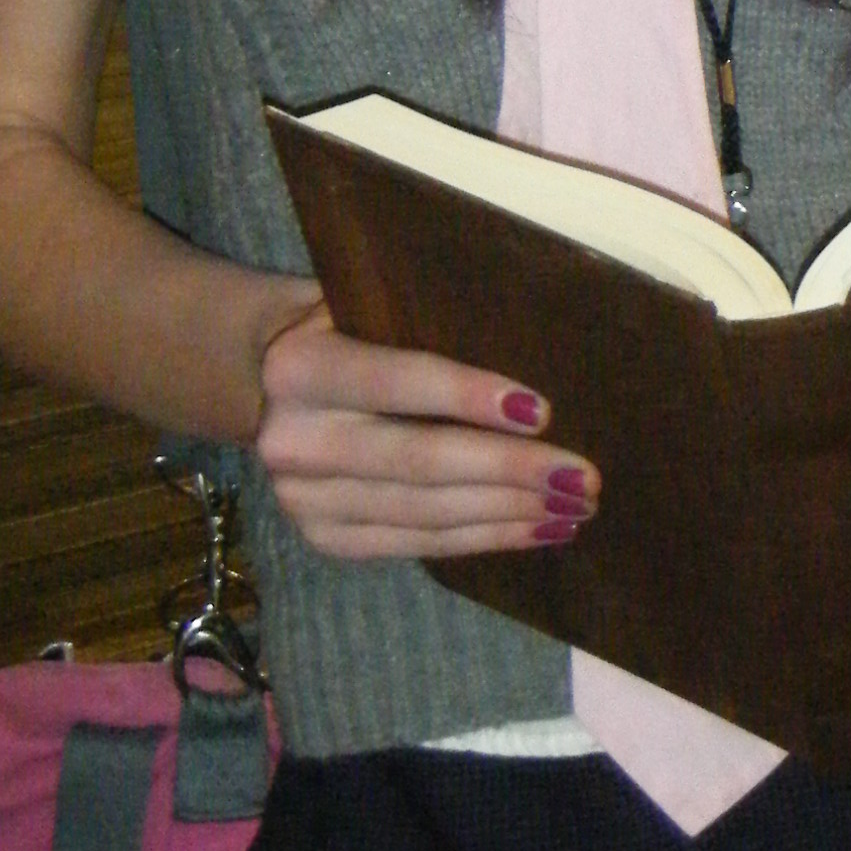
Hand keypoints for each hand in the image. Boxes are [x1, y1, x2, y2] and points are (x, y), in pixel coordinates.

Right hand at [254, 302, 596, 559]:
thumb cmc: (347, 328)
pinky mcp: (324, 538)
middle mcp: (294, 440)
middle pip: (419, 462)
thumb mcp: (368, 306)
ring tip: (574, 507)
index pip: (397, 383)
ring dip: (510, 513)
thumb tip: (539, 342)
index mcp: (303, 369)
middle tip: (583, 478)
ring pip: (426, 514)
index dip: (468, 398)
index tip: (543, 412)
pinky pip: (418, 544)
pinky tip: (536, 528)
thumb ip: (425, 324)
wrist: (267, 383)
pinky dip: (484, 538)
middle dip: (510, 472)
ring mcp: (304, 500)